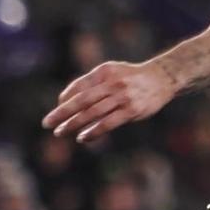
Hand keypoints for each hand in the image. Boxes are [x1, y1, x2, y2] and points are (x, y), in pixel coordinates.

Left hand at [42, 59, 174, 143]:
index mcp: (104, 72)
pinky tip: (82, 138)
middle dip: (62, 113)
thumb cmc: (132, 78)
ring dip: (74, 124)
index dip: (65, 98)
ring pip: (92, 113)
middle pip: (81, 100)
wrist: (162, 78)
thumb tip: (66, 99)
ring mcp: (122, 97)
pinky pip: (108, 123)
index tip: (57, 110)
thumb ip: (92, 83)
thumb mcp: (112, 72)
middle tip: (47, 123)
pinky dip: (93, 131)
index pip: (79, 86)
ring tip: (60, 132)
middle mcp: (111, 83)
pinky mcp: (131, 110)